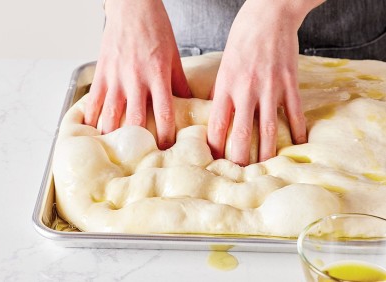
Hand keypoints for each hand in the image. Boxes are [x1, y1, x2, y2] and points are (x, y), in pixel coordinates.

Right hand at [84, 0, 190, 148]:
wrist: (132, 6)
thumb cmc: (155, 27)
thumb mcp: (174, 54)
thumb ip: (180, 82)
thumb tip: (191, 104)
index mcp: (157, 75)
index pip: (163, 113)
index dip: (165, 135)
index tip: (166, 150)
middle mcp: (136, 79)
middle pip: (134, 119)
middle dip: (137, 142)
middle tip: (139, 160)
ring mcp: (116, 77)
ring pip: (110, 114)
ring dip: (111, 136)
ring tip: (112, 153)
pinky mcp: (102, 73)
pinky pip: (93, 100)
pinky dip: (90, 118)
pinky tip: (90, 133)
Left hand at [208, 0, 322, 165]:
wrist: (269, 13)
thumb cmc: (242, 37)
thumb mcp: (223, 64)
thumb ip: (220, 91)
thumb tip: (214, 113)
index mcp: (226, 86)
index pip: (217, 124)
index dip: (214, 146)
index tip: (213, 160)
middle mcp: (246, 90)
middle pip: (242, 133)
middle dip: (240, 158)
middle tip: (239, 175)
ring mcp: (270, 88)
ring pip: (269, 129)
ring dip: (267, 153)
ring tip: (265, 170)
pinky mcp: (289, 83)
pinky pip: (295, 112)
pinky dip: (298, 131)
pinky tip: (299, 145)